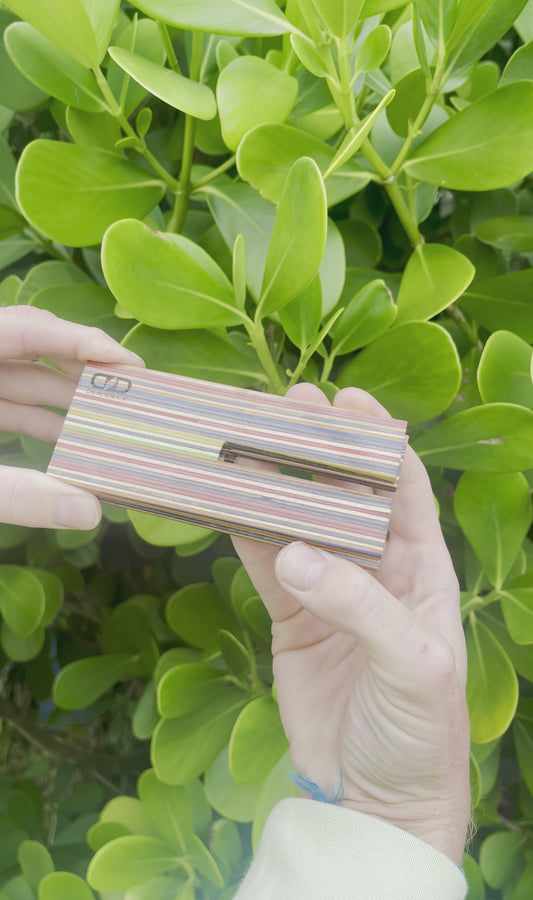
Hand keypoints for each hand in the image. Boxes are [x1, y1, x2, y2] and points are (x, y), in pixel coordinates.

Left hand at [0, 306, 143, 528]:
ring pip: (17, 375)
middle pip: (27, 343)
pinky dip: (35, 417)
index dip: (78, 339)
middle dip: (79, 365)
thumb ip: (16, 497)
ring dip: (61, 397)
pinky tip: (69, 440)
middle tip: (130, 387)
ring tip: (111, 417)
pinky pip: (3, 400)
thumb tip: (89, 512)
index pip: (24, 326)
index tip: (130, 363)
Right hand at [232, 383, 469, 864]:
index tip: (350, 400)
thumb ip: (359, 606)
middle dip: (318, 447)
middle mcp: (377, 569)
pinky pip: (264, 565)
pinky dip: (244, 533)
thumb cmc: (421, 730)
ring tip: (246, 437)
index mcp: (423, 570)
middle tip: (287, 403)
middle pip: (343, 493)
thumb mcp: (411, 666)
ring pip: (297, 522)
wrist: (377, 798)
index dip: (378, 442)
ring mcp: (329, 590)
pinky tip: (225, 499)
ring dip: (273, 482)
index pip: (403, 490)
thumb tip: (296, 555)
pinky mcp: (290, 617)